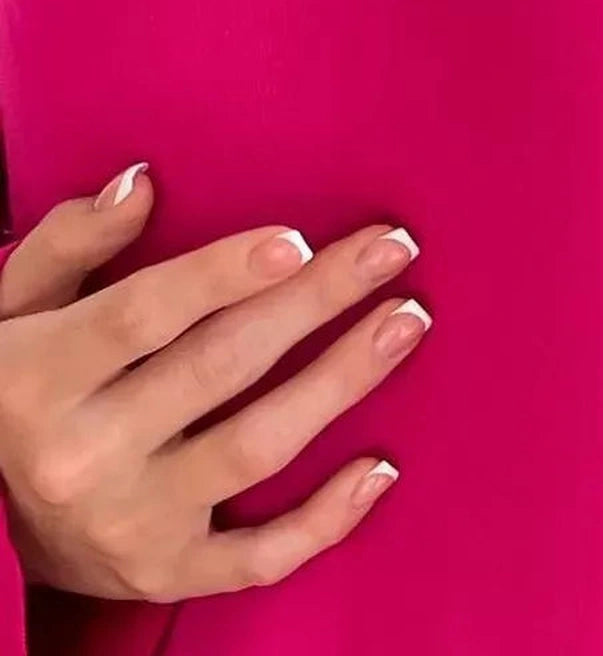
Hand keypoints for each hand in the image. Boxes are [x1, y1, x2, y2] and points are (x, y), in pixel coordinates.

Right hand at [0, 164, 430, 600]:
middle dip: (316, 302)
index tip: (299, 238)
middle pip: (221, 366)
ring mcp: (130, 524)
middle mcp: (84, 456)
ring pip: (256, 449)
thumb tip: (143, 182)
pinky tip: (383, 468)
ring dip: (341, 381)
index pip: (146, 315)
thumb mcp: (14, 305)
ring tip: (407, 321)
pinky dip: (326, 519)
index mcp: (40, 377)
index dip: (224, 274)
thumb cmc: (11, 384)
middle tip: (395, 248)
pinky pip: (258, 557)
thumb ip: (73, 241)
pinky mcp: (163, 576)